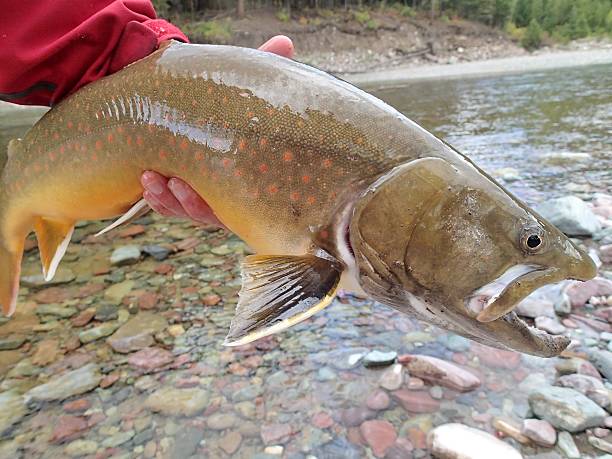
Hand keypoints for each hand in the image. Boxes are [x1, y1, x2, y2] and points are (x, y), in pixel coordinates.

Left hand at [141, 35, 293, 225]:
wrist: (209, 107)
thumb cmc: (236, 104)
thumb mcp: (248, 91)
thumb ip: (265, 70)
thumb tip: (285, 42)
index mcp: (249, 179)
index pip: (237, 204)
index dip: (217, 205)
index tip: (201, 190)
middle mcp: (228, 194)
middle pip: (207, 213)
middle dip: (189, 203)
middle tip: (176, 184)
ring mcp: (203, 195)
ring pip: (184, 209)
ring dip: (166, 198)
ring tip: (150, 177)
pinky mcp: (181, 191)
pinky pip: (168, 204)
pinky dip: (157, 196)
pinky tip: (145, 179)